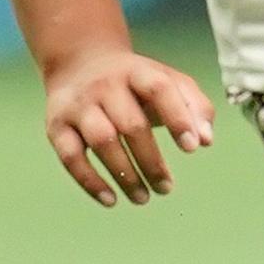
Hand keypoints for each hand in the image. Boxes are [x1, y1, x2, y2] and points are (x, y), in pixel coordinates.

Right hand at [40, 48, 214, 206]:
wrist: (80, 63)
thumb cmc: (136, 84)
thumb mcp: (168, 81)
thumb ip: (195, 107)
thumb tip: (205, 140)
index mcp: (137, 72)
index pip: (160, 90)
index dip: (177, 118)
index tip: (192, 148)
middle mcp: (105, 86)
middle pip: (131, 124)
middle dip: (152, 161)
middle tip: (166, 188)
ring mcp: (79, 105)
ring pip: (102, 141)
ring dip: (125, 175)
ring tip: (143, 198)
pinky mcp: (57, 126)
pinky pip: (71, 156)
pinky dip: (90, 181)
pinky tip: (111, 200)